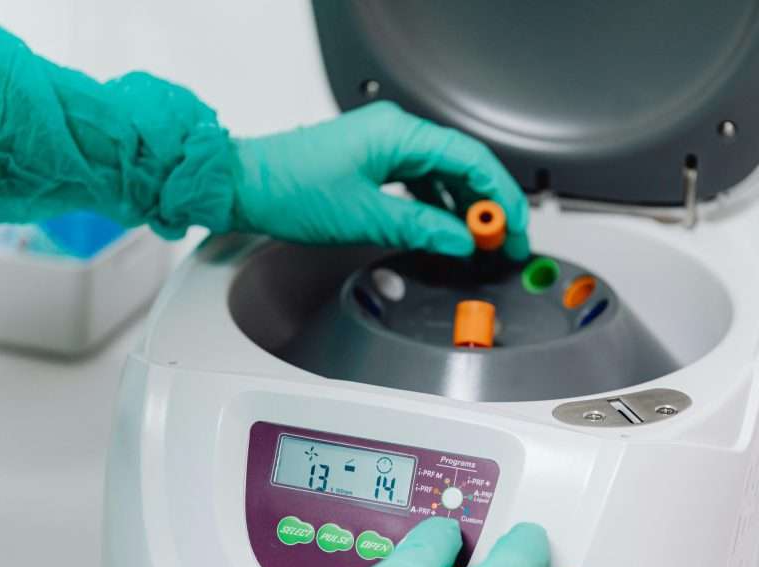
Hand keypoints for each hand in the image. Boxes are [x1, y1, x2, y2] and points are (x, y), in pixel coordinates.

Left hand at [232, 102, 529, 259]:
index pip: (471, 159)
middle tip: (505, 241)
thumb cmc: (289, 189)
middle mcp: (395, 133)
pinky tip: (447, 230)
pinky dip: (437, 207)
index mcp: (398, 134)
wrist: (245, 187)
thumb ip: (421, 229)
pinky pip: (419, 182)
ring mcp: (384, 147)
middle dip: (488, 205)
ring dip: (464, 208)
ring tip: (480, 242)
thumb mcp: (365, 217)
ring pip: (442, 176)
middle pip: (462, 166)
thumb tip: (461, 241)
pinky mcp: (373, 163)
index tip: (514, 226)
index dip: (500, 195)